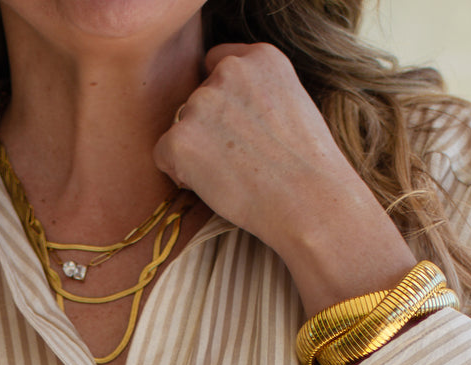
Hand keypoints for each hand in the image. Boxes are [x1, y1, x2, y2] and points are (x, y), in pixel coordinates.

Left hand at [154, 43, 414, 316]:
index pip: (217, 64)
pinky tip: (214, 185)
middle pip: (198, 99)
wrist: (307, 201)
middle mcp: (227, 72)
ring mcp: (201, 103)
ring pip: (181, 127)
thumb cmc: (307, 166)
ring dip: (196, 151)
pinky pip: (163, 155)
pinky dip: (180, 174)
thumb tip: (227, 109)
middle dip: (210, 129)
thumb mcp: (293, 103)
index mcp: (260, 57)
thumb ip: (257, 91)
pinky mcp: (180, 139)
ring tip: (234, 173)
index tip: (237, 127)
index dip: (223, 101)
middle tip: (242, 160)